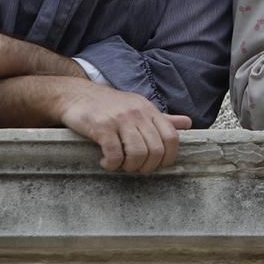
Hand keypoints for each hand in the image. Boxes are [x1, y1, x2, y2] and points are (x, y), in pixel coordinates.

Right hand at [56, 81, 192, 172]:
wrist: (75, 95)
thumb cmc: (109, 106)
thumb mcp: (138, 107)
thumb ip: (162, 119)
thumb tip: (188, 123)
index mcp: (149, 110)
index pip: (172, 137)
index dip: (168, 157)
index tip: (156, 165)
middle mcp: (137, 113)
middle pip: (156, 149)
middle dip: (147, 166)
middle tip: (135, 168)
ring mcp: (120, 119)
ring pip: (138, 154)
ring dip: (130, 167)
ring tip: (120, 165)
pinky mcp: (102, 127)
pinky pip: (115, 154)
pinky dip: (112, 165)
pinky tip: (106, 162)